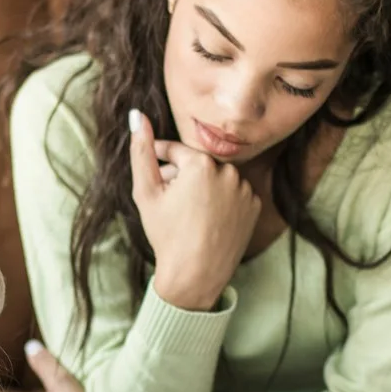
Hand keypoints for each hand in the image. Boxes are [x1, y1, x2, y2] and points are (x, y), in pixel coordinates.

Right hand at [128, 108, 259, 310]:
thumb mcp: (146, 192)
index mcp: (201, 163)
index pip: (174, 150)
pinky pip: (233, 195)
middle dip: (180, 177)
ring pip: (216, 179)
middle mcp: (228, 170)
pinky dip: (220, 202)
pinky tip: (207, 221)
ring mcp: (245, 189)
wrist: (195, 276)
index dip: (158, 161)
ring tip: (187, 213)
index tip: (152, 177)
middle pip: (196, 165)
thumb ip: (141, 151)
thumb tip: (136, 115)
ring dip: (201, 188)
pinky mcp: (255, 206)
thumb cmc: (166, 235)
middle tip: (167, 202)